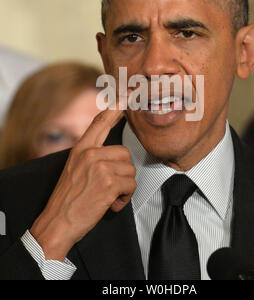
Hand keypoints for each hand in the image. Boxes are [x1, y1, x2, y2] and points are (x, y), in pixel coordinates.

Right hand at [30, 101, 135, 260]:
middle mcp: (90, 154)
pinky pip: (131, 185)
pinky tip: (112, 203)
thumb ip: (91, 155)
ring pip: (130, 170)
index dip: (115, 109)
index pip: (100, 122)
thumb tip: (112, 153)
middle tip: (109, 186)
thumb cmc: (67, 198)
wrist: (57, 222)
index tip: (126, 96)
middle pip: (124, 153)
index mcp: (81, 149)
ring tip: (108, 195)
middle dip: (122, 172)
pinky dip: (125, 197)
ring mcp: (99, 167)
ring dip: (124, 186)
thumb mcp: (74, 168)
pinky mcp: (109, 183)